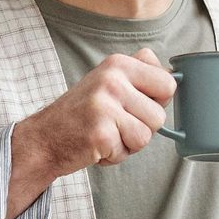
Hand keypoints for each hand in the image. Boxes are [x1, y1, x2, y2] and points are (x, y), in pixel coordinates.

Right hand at [7, 51, 175, 211]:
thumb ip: (140, 74)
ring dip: (129, 143)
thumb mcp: (109, 81)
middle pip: (159, 115)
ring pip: (146, 135)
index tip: (134, 106)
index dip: (156, 102)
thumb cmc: (83, 114)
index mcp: (118, 63)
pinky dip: (115, 155)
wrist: (44, 138)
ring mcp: (105, 105)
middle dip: (142, 128)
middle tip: (115, 124)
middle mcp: (112, 79)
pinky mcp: (100, 132)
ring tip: (107, 134)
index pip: (168, 84)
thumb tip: (174, 74)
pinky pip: (128, 151)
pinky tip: (97, 145)